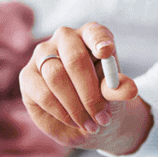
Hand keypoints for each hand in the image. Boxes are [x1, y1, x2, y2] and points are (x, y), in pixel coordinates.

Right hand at [19, 23, 151, 153]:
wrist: (87, 117)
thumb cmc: (103, 98)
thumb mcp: (115, 96)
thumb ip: (119, 89)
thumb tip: (130, 89)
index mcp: (91, 36)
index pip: (95, 32)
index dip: (99, 41)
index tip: (106, 52)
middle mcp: (65, 39)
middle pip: (75, 59)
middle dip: (90, 93)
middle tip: (102, 117)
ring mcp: (42, 54)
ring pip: (56, 77)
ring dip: (75, 106)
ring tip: (91, 124)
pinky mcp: (27, 76)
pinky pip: (43, 94)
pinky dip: (61, 112)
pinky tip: (74, 122)